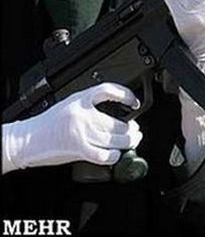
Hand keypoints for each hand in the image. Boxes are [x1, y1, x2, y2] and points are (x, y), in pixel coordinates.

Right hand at [2, 83, 141, 173]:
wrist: (26, 140)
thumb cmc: (47, 124)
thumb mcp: (70, 106)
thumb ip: (90, 108)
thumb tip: (117, 115)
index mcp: (80, 100)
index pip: (107, 90)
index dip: (125, 94)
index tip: (134, 102)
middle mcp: (82, 115)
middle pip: (117, 122)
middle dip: (131, 128)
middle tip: (135, 130)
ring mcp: (81, 133)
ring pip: (115, 139)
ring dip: (128, 142)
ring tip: (132, 141)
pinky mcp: (78, 149)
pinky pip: (104, 155)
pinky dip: (114, 156)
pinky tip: (115, 154)